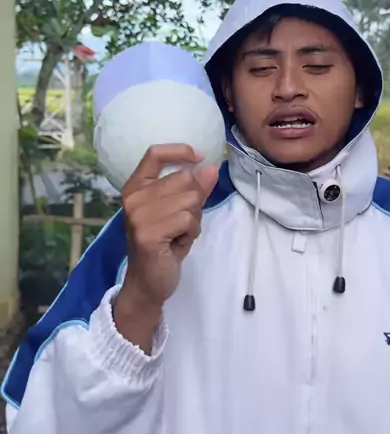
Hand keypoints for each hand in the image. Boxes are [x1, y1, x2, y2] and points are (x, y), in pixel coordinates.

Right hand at [114, 145, 217, 349]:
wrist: (148, 282)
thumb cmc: (164, 244)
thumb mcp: (179, 212)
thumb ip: (194, 189)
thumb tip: (211, 168)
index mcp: (136, 187)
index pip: (155, 154)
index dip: (180, 150)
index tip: (200, 156)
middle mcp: (133, 197)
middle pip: (185, 178)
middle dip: (194, 200)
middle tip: (182, 222)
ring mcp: (139, 215)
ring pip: (190, 199)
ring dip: (194, 219)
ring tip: (178, 233)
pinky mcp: (149, 233)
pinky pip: (188, 219)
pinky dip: (191, 232)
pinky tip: (177, 243)